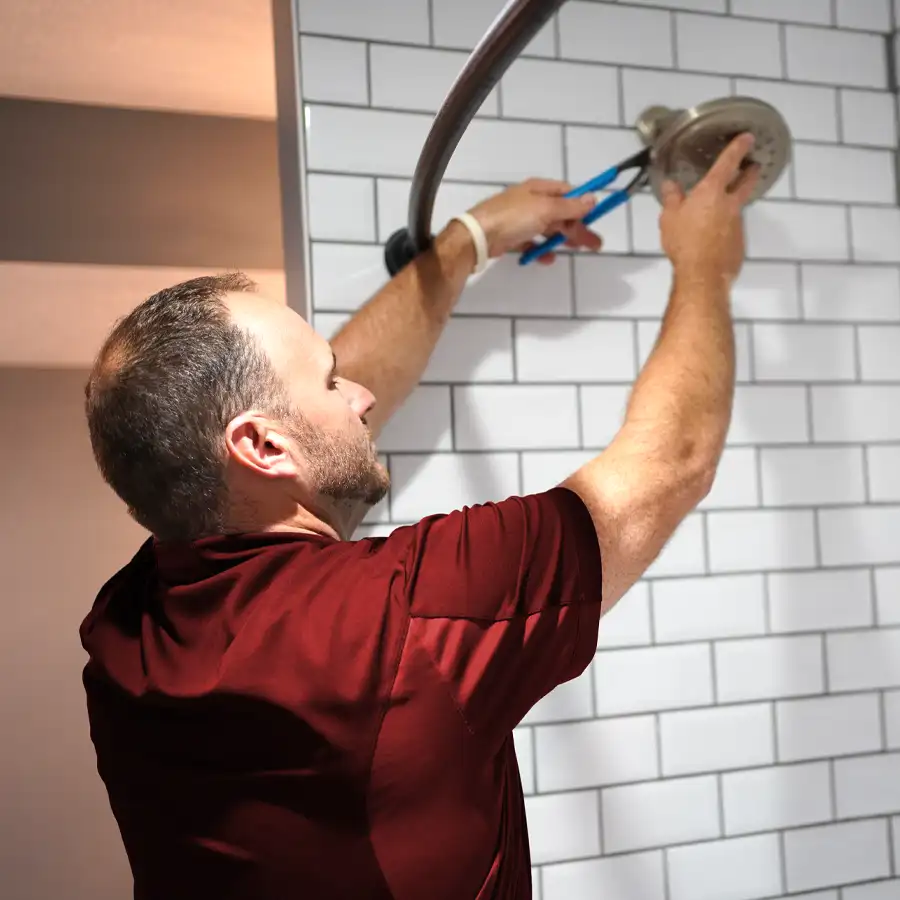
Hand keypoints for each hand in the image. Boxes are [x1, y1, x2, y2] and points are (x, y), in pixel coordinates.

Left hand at [468, 179, 603, 264]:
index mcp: (538, 189)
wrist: (478, 237)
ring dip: (562, 239)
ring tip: (575, 250)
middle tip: (594, 245)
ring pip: (547, 229)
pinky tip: (547, 258)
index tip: (595, 218)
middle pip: (560, 213)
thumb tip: (592, 199)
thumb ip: (570, 206)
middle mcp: (530, 202)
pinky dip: (541, 249)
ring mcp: (519, 220)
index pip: (567, 193)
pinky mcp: (511, 237)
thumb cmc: (513, 218)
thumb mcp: (545, 209)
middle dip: (577, 227)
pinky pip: (531, 242)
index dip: (582, 205)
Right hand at [659, 133, 760, 285]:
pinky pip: (732, 230)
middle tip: (754, 165)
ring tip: (718, 211)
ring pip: (737, 208)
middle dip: (751, 171)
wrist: (703, 275)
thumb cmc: (684, 242)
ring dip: (732, 205)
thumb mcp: (669, 218)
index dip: (738, 148)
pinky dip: (725, 229)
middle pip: (746, 182)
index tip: (747, 137)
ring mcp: (738, 224)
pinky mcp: (739, 243)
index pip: (728, 163)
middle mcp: (730, 204)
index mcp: (711, 192)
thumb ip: (671, 199)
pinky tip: (714, 239)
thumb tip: (670, 184)